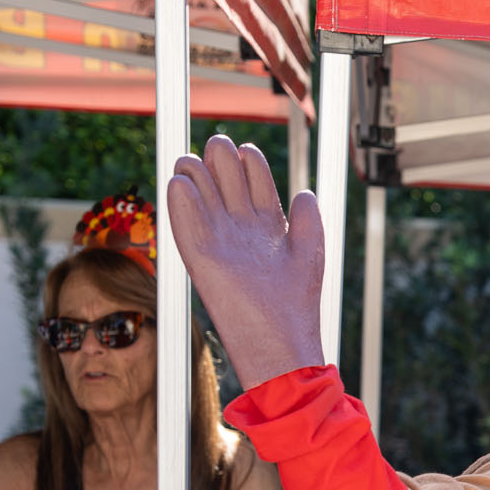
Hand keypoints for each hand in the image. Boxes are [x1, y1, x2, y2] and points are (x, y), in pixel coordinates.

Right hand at [164, 135, 324, 386]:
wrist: (279, 340)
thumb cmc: (296, 303)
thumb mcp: (309, 253)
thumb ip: (308, 220)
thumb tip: (304, 192)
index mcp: (265, 224)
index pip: (252, 177)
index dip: (249, 159)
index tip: (247, 151)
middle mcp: (238, 227)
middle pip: (222, 175)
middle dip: (217, 154)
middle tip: (218, 149)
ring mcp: (216, 238)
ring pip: (197, 189)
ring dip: (193, 170)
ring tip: (194, 167)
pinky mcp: (197, 255)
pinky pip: (182, 217)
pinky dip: (180, 197)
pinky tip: (182, 185)